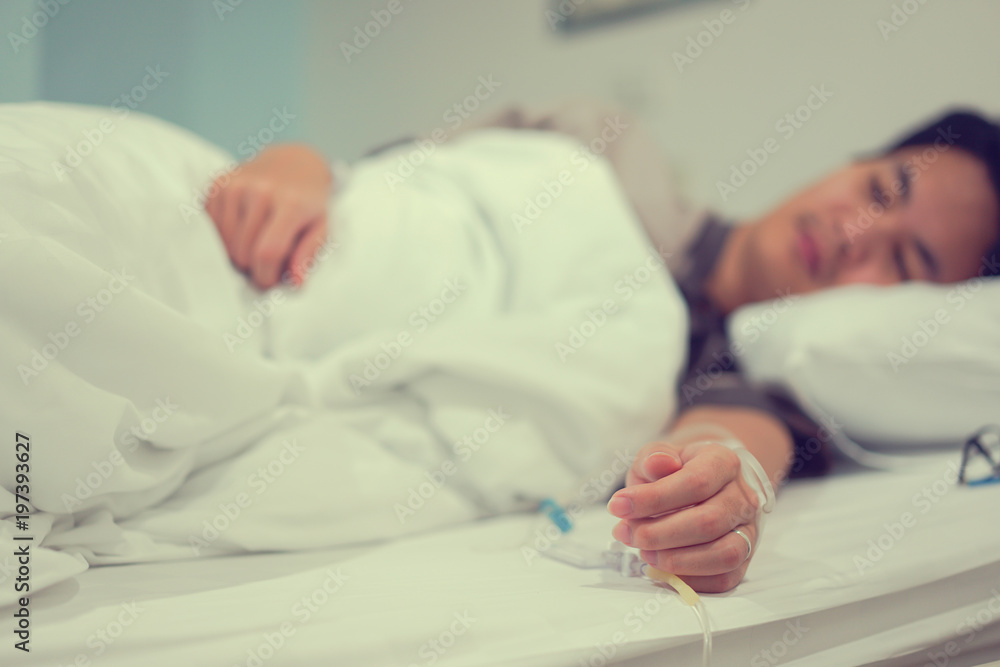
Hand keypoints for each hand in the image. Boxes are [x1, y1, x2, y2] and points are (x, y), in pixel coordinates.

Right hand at [204, 144, 332, 289]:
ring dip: (238, 255)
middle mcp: (260, 190)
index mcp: (290, 203)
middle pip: (243, 252)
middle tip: (266, 263)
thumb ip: (309, 254)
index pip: (267, 252)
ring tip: (256, 245)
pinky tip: (242, 230)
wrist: (293, 162)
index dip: (265, 276)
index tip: (270, 282)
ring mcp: (235, 185)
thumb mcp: (322, 227)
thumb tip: (296, 283)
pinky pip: (211, 229)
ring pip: (224, 244)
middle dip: (253, 269)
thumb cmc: (310, 202)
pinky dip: (225, 239)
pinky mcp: (217, 184)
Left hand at [607, 439, 761, 592]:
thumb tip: (658, 464)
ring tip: (644, 552)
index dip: (654, 498)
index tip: (618, 506)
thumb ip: (654, 456)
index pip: (696, 482)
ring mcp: (748, 530)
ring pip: (723, 554)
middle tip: (625, 533)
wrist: (701, 483)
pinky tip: (662, 568)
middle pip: (708, 522)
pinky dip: (690, 579)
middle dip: (658, 533)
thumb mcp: (658, 455)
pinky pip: (725, 577)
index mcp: (724, 463)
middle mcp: (743, 497)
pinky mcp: (744, 558)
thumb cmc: (675, 471)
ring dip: (676, 560)